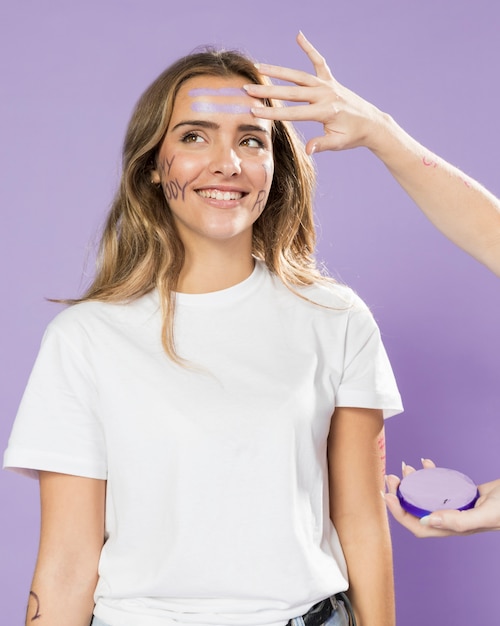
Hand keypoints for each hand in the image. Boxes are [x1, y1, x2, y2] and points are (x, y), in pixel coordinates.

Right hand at [244, 31, 387, 154]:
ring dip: (278, 71)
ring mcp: (327, 85)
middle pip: (291, 92)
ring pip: (299, 76)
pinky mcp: (331, 81)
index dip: (272, 113)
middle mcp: (324, 95)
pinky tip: (299, 36)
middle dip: (268, 90)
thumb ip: (322, 144)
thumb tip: (308, 150)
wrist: (372, 124)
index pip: (293, 113)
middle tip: (248, 89)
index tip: (254, 110)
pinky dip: (309, 49)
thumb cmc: (353, 136)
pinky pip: (319, 62)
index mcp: (325, 111)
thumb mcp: (338, 143)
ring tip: (259, 67)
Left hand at [384, 459, 499, 535]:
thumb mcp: (484, 515)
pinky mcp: (460, 493)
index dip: (399, 513)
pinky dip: (430, 473)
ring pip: (425, 495)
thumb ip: (458, 520)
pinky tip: (426, 463)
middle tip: (392, 477)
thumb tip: (426, 520)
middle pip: (417, 509)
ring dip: (413, 482)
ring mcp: (454, 505)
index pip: (417, 526)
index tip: (387, 495)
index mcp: (452, 529)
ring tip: (406, 468)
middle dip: (401, 494)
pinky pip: (439, 484)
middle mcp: (450, 518)